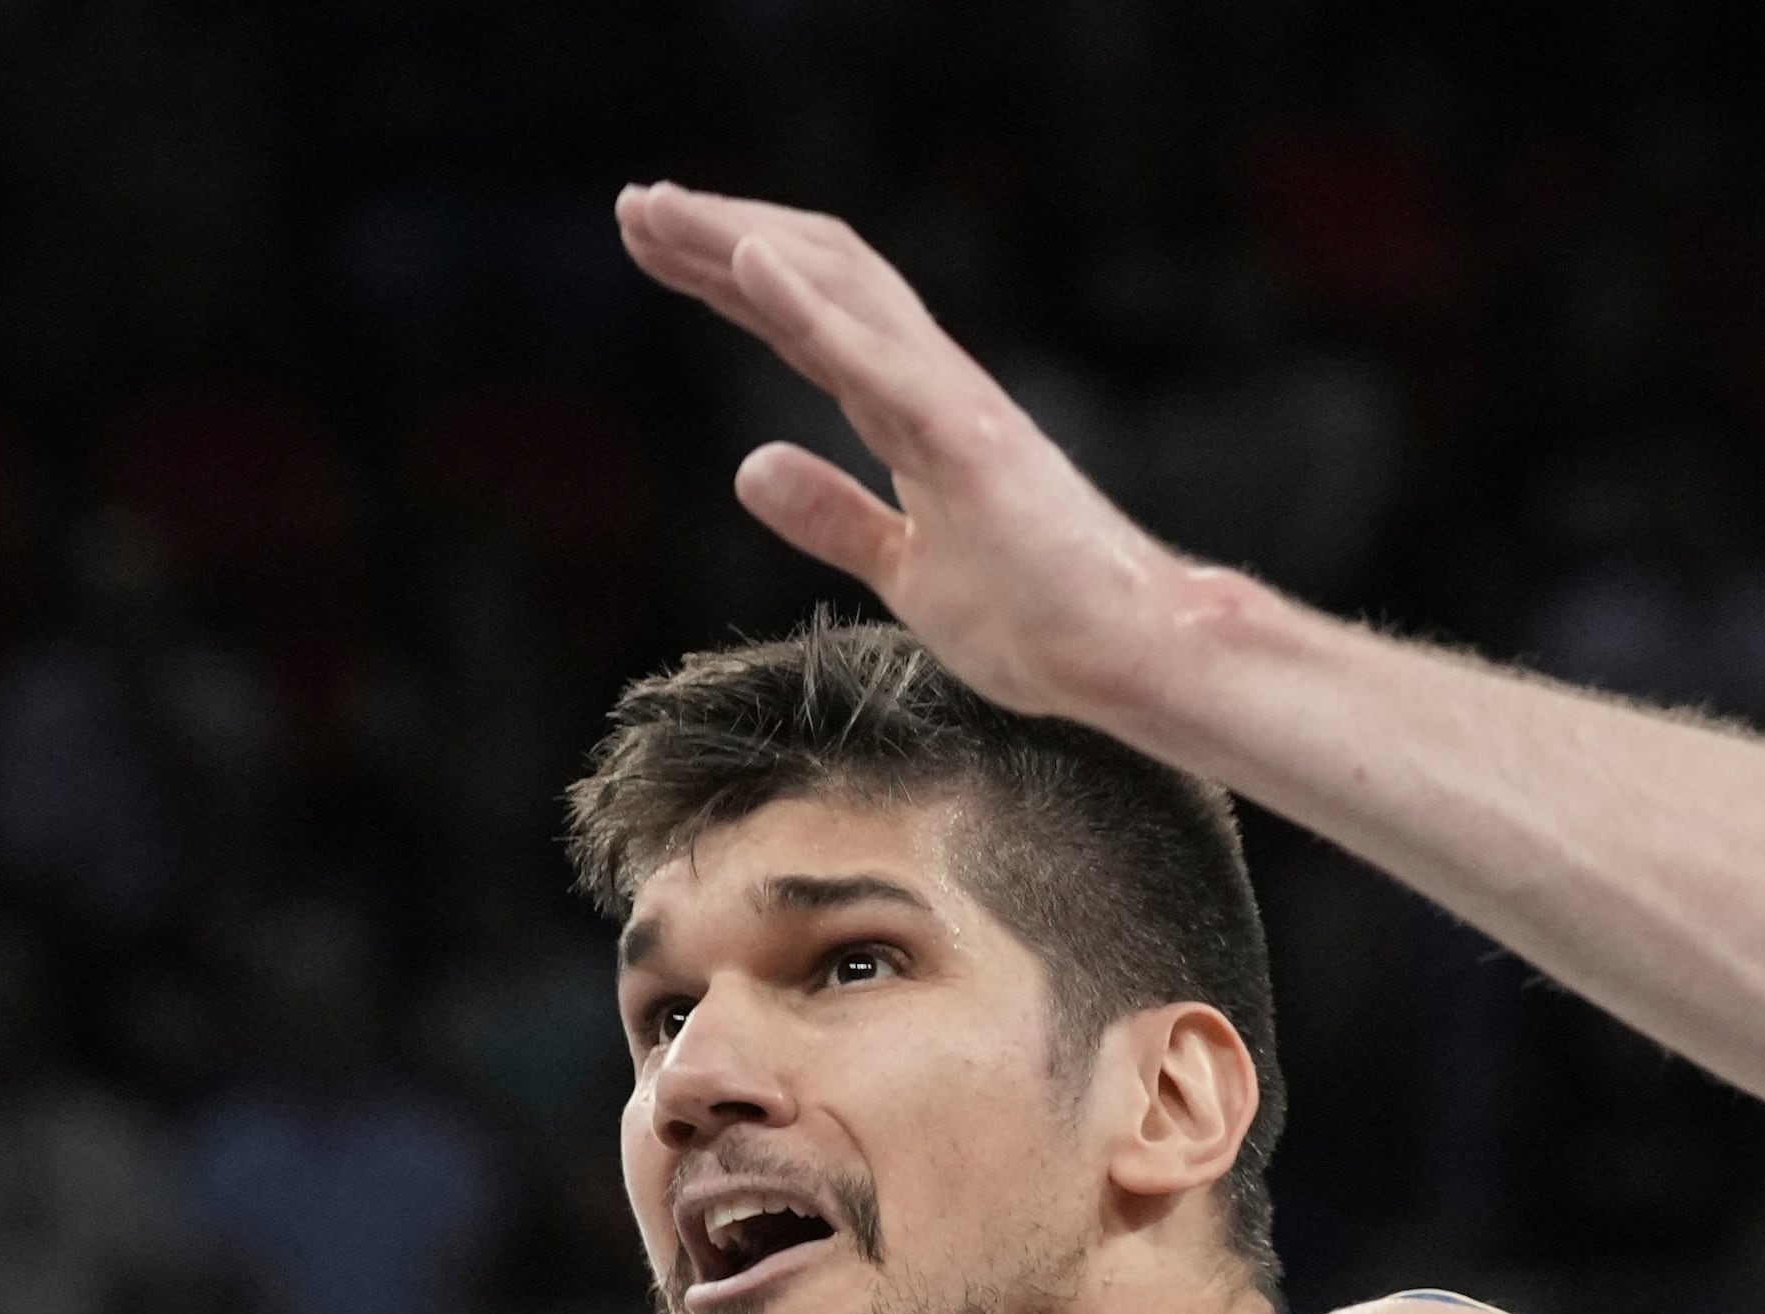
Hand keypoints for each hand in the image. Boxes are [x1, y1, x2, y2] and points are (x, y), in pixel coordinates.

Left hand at [612, 182, 1222, 726]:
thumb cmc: (1042, 622)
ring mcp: (952, 404)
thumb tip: (751, 466)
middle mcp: (931, 385)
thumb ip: (835, 515)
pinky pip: (874, 359)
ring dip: (744, 244)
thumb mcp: (906, 572)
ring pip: (837, 292)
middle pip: (816, 278)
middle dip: (720, 237)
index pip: (808, 320)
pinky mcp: (967, 440)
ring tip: (660, 210)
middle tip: (633, 206)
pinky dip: (806, 306)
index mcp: (915, 412)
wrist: (1131, 657)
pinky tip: (746, 261)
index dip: (729, 277)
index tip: (653, 246)